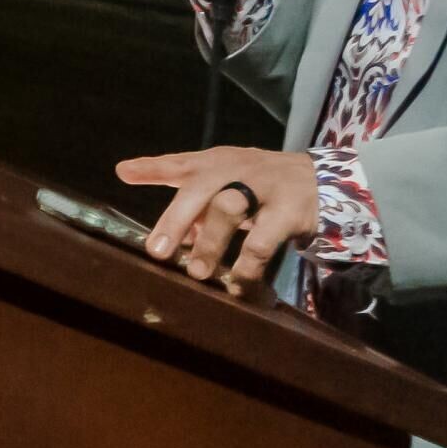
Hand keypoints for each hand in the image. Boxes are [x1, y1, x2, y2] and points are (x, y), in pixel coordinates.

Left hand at [115, 145, 319, 293]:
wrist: (322, 181)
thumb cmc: (260, 186)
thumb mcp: (226, 185)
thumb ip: (195, 206)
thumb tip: (172, 238)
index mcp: (217, 163)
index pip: (180, 162)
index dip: (151, 167)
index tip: (124, 172)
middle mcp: (237, 169)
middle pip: (200, 188)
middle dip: (176, 219)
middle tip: (157, 251)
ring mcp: (264, 186)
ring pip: (230, 208)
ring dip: (210, 243)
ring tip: (196, 272)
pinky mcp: (289, 210)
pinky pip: (262, 241)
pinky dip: (246, 267)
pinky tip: (236, 285)